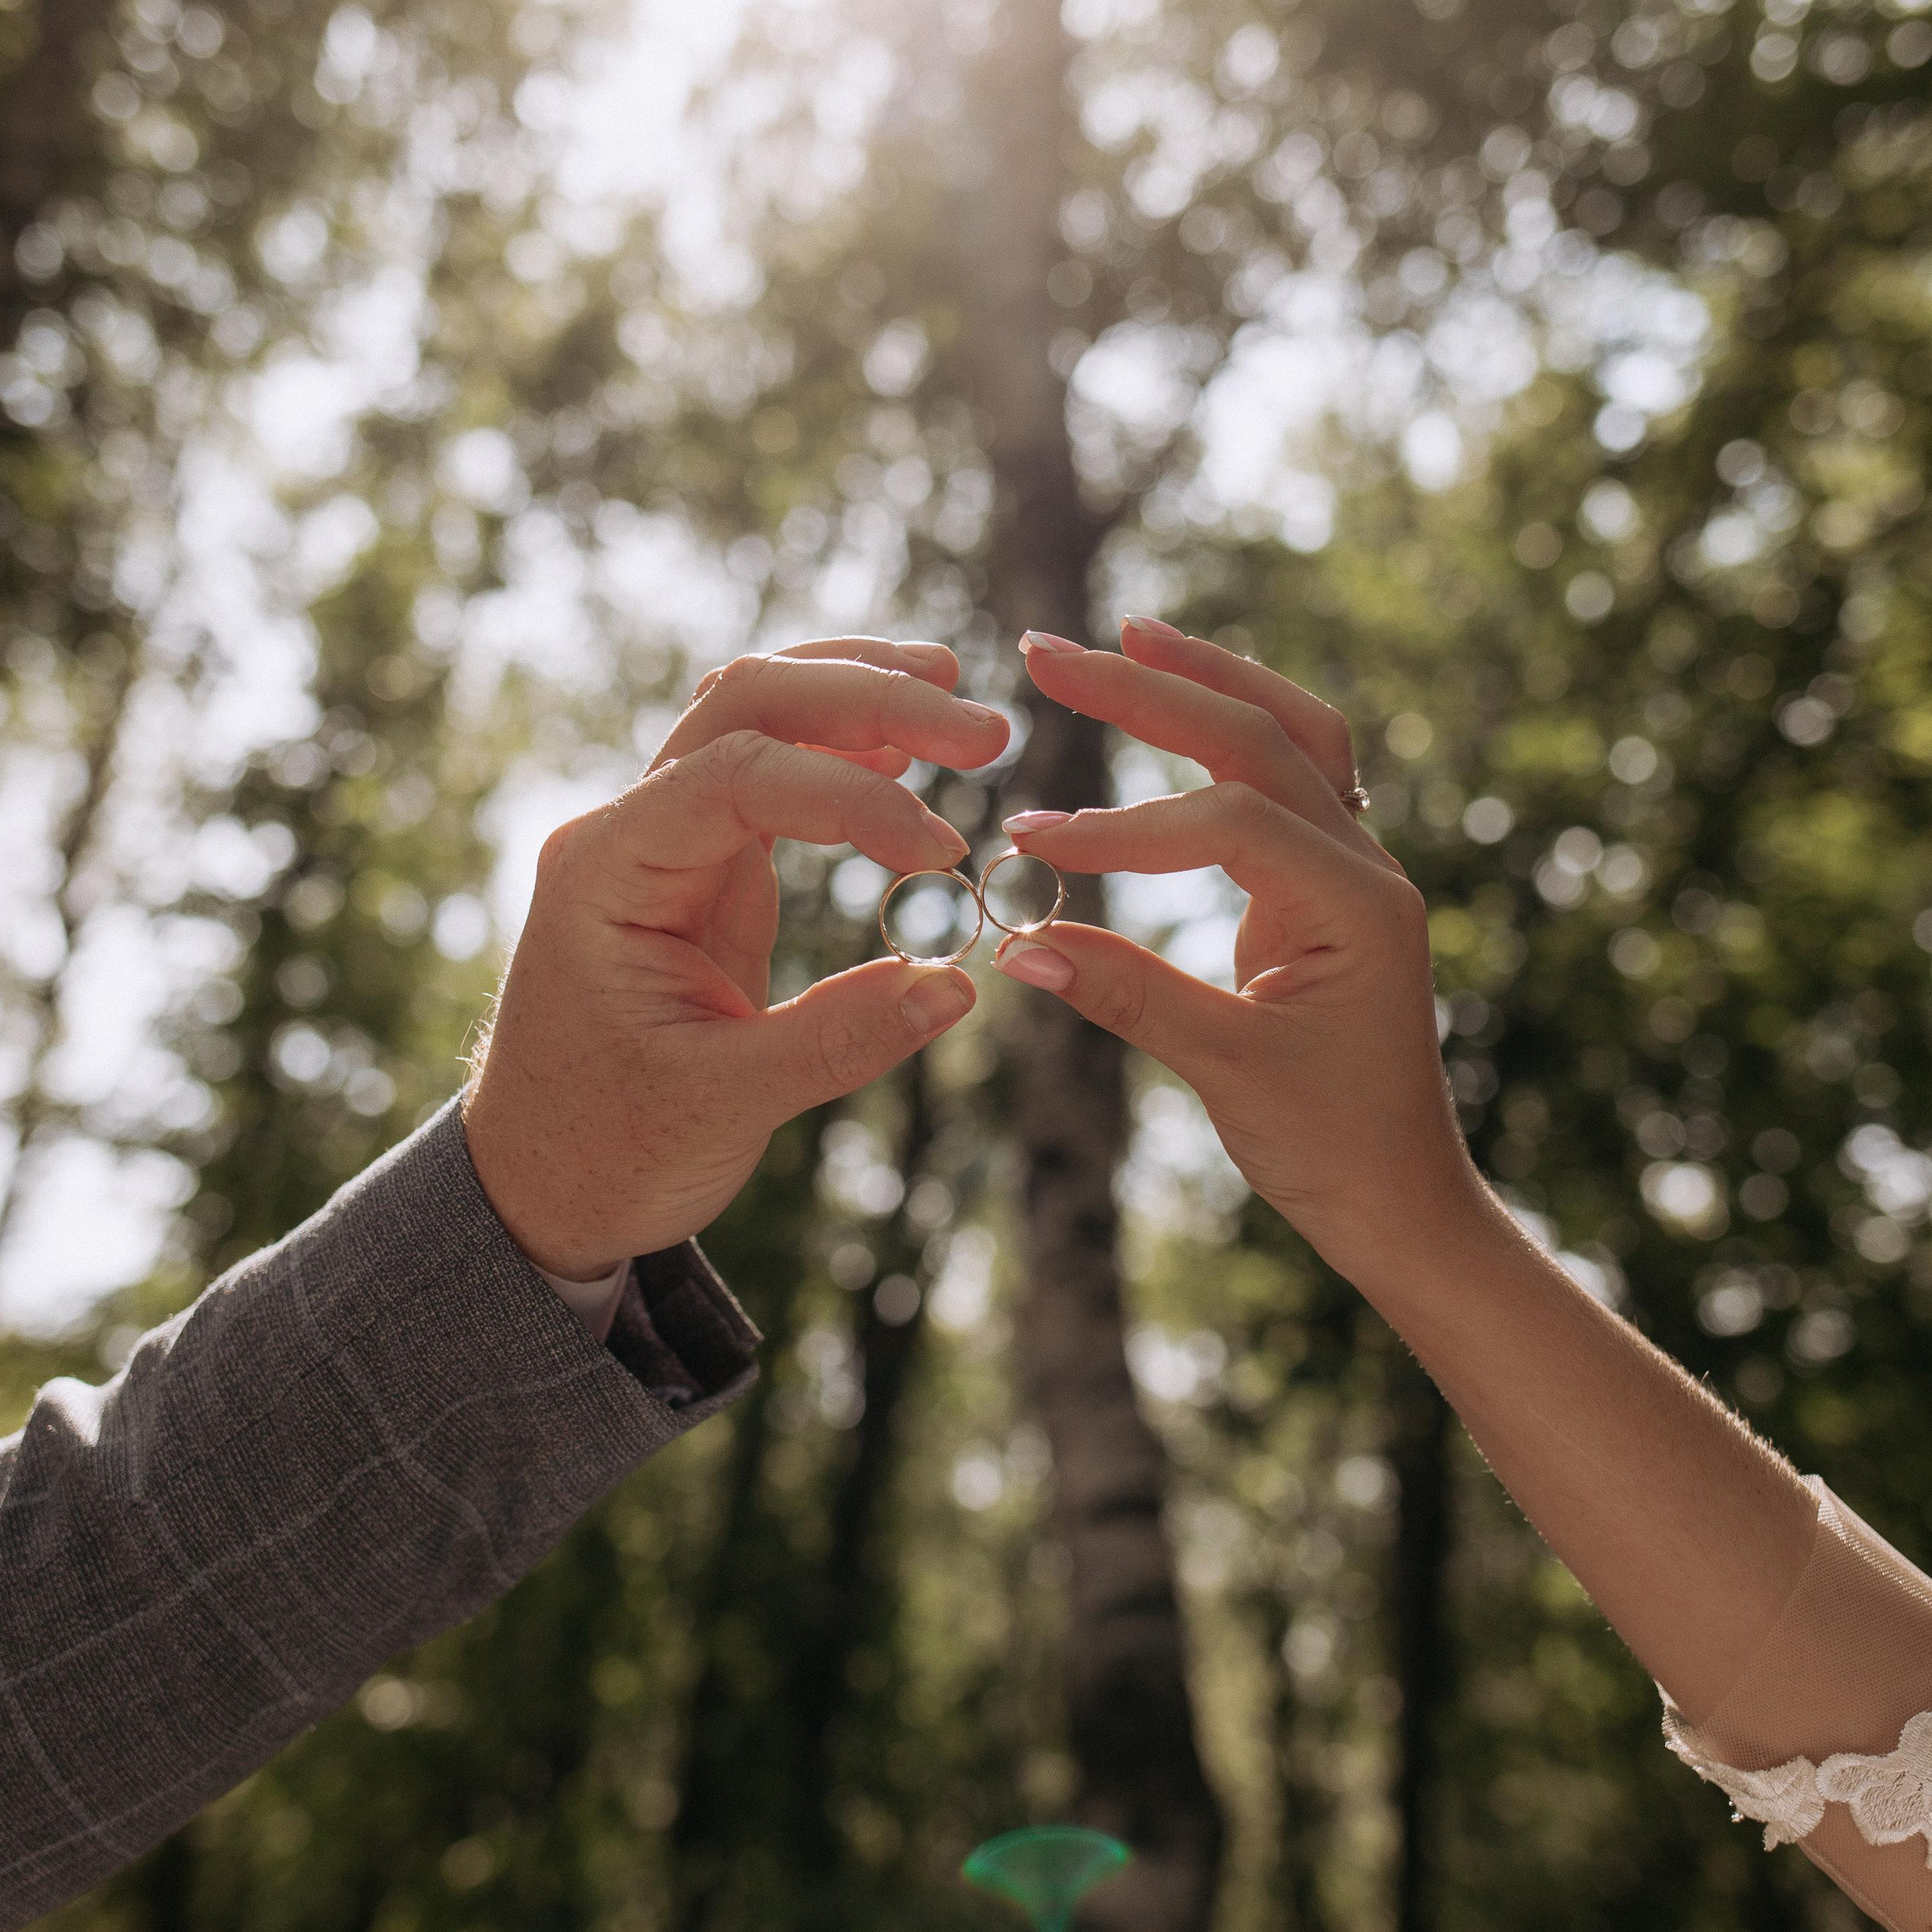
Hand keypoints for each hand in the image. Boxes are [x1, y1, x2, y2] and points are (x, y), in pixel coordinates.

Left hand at [463, 638, 1008, 1278]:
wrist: (537, 1185)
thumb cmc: (606, 1149)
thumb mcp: (723, 1107)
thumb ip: (839, 1039)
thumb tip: (959, 985)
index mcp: (607, 872)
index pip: (739, 777)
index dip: (852, 798)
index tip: (941, 855)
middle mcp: (629, 832)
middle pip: (749, 704)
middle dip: (869, 697)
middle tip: (985, 734)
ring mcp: (664, 840)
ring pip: (759, 716)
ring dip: (858, 696)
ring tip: (957, 702)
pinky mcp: (701, 867)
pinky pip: (771, 774)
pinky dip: (841, 751)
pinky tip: (906, 754)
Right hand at [993, 618, 1480, 1278]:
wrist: (1401, 1198)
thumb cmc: (1333, 1145)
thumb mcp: (1226, 1073)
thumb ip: (1126, 995)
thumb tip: (1016, 948)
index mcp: (1359, 904)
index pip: (1229, 821)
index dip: (1123, 828)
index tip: (1029, 841)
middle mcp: (1366, 867)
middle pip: (1260, 736)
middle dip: (1154, 688)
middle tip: (1049, 653)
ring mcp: (1352, 870)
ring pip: (1289, 736)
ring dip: (1207, 680)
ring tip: (1128, 635)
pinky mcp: (1325, 888)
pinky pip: (1285, 779)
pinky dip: (1229, 731)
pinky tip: (1178, 706)